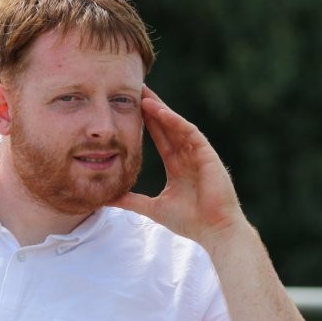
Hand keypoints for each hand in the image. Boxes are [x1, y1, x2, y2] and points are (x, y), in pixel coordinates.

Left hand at [109, 86, 244, 246]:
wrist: (213, 230)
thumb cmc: (189, 222)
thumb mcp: (153, 208)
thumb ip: (132, 201)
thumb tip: (108, 199)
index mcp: (177, 166)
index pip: (160, 138)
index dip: (147, 122)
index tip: (132, 108)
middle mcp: (188, 156)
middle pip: (167, 126)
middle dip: (152, 108)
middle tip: (136, 89)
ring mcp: (198, 154)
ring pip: (177, 125)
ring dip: (161, 110)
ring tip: (144, 95)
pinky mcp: (207, 154)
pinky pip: (189, 132)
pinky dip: (174, 121)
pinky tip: (160, 111)